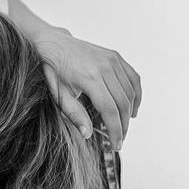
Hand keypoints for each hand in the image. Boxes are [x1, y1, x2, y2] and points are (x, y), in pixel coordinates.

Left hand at [30, 26, 141, 148]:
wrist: (53, 43)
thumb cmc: (53, 71)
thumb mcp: (58, 94)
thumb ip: (73, 114)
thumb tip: (88, 134)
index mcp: (89, 77)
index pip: (109, 110)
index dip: (115, 130)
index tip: (116, 145)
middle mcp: (105, 67)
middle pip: (123, 103)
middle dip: (123, 125)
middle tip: (119, 140)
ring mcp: (112, 59)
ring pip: (130, 92)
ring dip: (130, 113)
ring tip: (124, 127)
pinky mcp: (116, 56)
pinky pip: (133, 78)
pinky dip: (136, 95)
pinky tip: (132, 108)